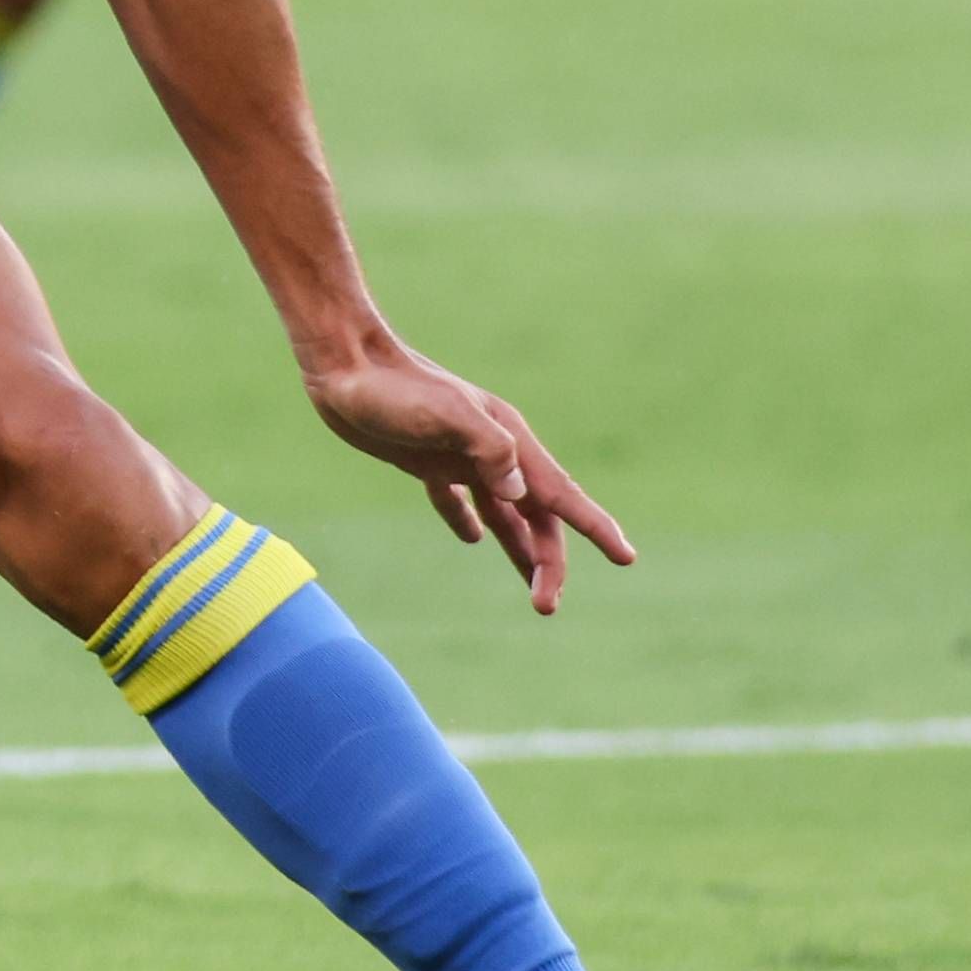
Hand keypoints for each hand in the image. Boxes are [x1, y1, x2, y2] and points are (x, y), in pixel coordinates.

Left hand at [302, 334, 630, 613]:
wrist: (343, 363)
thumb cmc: (392, 389)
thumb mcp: (445, 414)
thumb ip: (488, 449)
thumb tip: (520, 495)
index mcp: (507, 440)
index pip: (561, 493)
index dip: (596, 528)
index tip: (626, 558)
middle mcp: (492, 451)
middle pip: (536, 516)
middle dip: (548, 561)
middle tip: (546, 607)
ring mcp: (459, 456)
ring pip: (504, 514)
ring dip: (519, 551)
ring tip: (534, 594)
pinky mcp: (425, 461)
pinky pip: (456, 500)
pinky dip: (469, 521)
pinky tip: (473, 539)